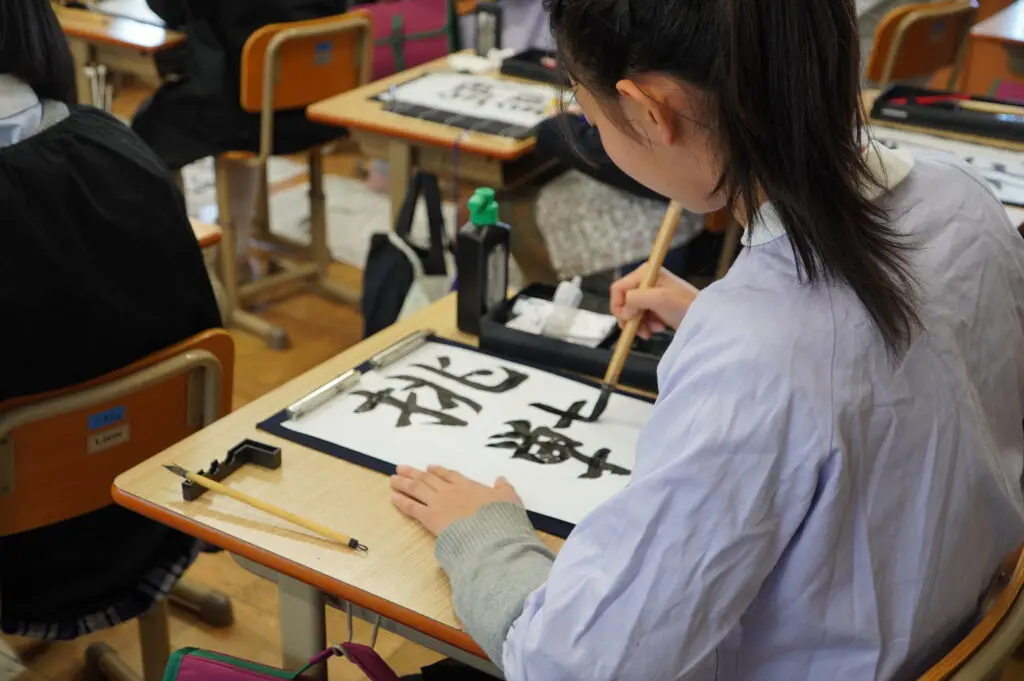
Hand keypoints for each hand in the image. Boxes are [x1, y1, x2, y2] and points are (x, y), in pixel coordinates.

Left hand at [390, 465, 522, 536]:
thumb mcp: (510, 499)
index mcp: (468, 486)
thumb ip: (504, 488)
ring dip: (404, 483)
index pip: (449, 476)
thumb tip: (502, 479)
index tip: (429, 468)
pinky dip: (402, 501)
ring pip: (417, 489)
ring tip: (393, 478)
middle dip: (414, 473)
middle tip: (401, 468)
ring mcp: (438, 503)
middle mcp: (450, 491)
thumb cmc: (500, 517)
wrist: (489, 533)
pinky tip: (393, 498)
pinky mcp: (429, 518)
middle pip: (428, 479)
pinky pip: (412, 507)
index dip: (438, 472)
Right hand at [610, 265, 698, 338]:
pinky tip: (658, 327)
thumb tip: (623, 311)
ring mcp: (651, 293)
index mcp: (645, 273)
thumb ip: (635, 300)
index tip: (628, 320)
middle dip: (630, 318)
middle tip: (641, 330)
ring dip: (639, 324)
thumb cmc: (684, 305)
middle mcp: (646, 281)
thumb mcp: (658, 299)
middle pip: (624, 302)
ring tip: (653, 330)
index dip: (619, 306)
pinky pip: (641, 317)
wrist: (704, 318)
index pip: (618, 289)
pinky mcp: (656, 305)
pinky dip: (647, 325)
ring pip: (631, 312)